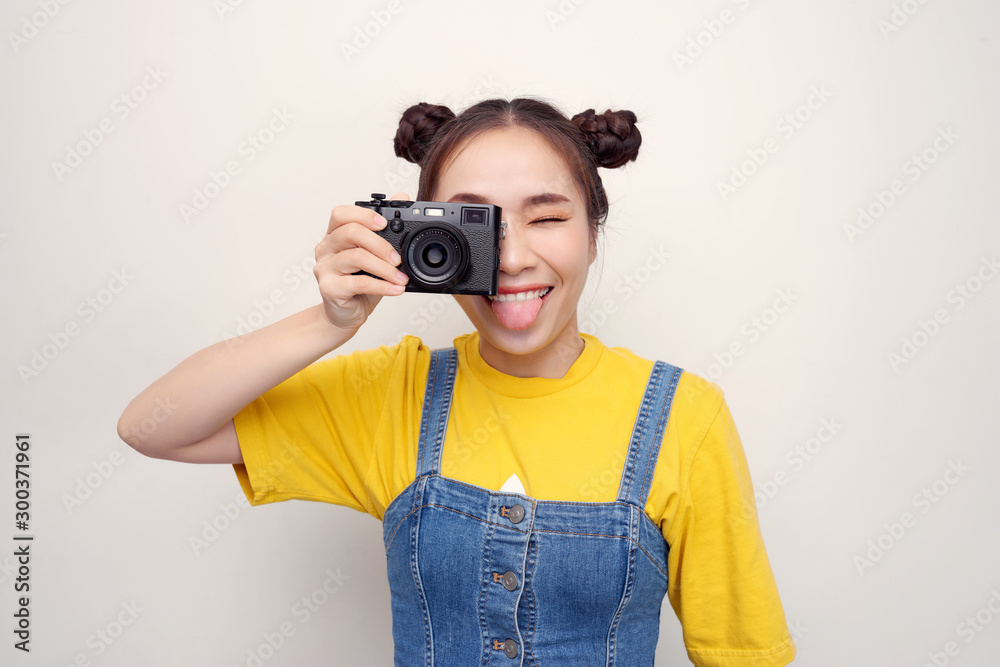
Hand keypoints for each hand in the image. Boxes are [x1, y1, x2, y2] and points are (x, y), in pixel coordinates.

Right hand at [313, 192, 409, 332]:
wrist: (345, 315)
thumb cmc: (360, 284)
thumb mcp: (376, 255)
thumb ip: (386, 228)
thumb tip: (402, 195)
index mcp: (334, 235)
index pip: (341, 214)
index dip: (363, 215)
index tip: (385, 224)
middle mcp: (326, 248)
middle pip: (349, 232)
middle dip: (380, 243)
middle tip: (398, 258)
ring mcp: (324, 268)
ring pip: (355, 257)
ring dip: (384, 268)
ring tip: (400, 277)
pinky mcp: (328, 288)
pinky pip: (357, 283)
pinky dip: (381, 286)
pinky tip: (395, 289)